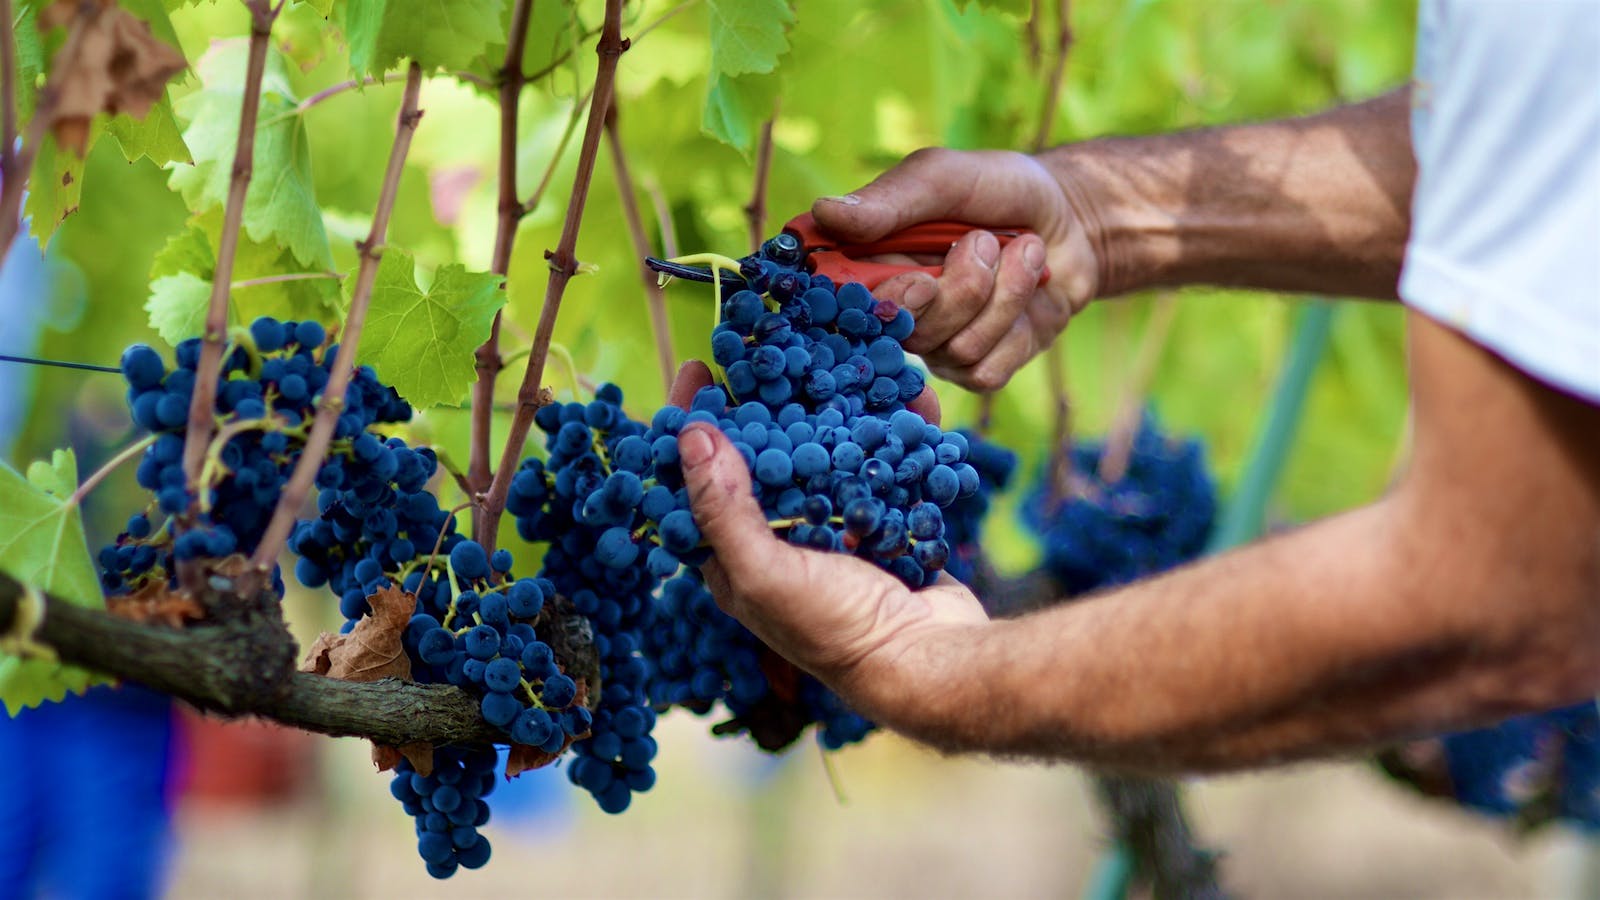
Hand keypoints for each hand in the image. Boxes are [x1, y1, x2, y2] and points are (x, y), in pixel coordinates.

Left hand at [667, 362, 988, 710]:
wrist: (929, 661)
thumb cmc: (835, 628)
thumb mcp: (764, 571)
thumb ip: (723, 508)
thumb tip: (690, 436)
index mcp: (734, 558)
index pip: (697, 481)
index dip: (693, 426)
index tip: (701, 369)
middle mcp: (779, 541)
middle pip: (764, 456)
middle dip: (773, 403)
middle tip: (779, 351)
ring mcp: (834, 531)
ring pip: (826, 455)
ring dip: (839, 411)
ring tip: (849, 366)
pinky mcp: (883, 525)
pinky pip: (881, 468)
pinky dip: (892, 436)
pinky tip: (908, 401)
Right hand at [813, 148, 1102, 390]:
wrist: (1072, 217)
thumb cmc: (999, 190)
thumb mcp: (945, 178)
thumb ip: (890, 201)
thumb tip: (823, 214)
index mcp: (872, 264)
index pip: (845, 305)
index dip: (881, 303)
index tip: (921, 280)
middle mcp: (898, 311)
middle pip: (907, 335)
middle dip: (961, 289)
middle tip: (984, 241)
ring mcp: (937, 345)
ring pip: (954, 350)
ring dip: (1001, 295)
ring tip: (1020, 251)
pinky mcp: (978, 367)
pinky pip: (985, 370)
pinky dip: (1017, 323)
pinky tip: (1030, 288)